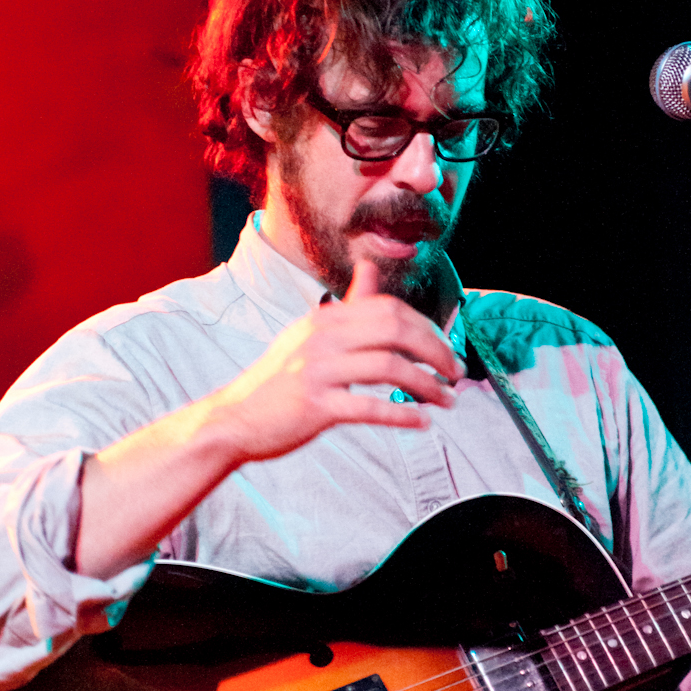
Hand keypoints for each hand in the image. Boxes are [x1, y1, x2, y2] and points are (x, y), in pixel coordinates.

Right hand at [76, 261, 464, 576]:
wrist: (234, 419)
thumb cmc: (279, 381)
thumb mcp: (311, 334)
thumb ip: (348, 306)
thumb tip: (370, 268)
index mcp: (326, 318)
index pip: (391, 309)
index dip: (428, 328)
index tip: (446, 350)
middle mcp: (323, 337)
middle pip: (398, 330)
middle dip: (437, 351)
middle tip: (456, 374)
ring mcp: (318, 371)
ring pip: (390, 367)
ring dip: (428, 385)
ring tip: (446, 400)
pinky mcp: (315, 406)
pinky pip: (370, 407)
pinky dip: (403, 414)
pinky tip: (422, 422)